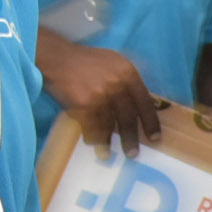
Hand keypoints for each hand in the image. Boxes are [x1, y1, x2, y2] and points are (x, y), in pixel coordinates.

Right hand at [40, 34, 169, 148]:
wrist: (56, 57)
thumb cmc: (85, 61)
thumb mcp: (113, 62)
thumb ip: (126, 81)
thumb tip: (138, 104)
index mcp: (127, 72)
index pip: (145, 102)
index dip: (151, 122)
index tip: (155, 138)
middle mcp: (117, 84)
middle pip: (129, 117)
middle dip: (131, 138)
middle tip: (133, 153)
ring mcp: (101, 95)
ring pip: (109, 125)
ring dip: (109, 143)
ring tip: (108, 155)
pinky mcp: (84, 104)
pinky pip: (92, 127)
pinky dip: (93, 138)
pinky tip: (93, 146)